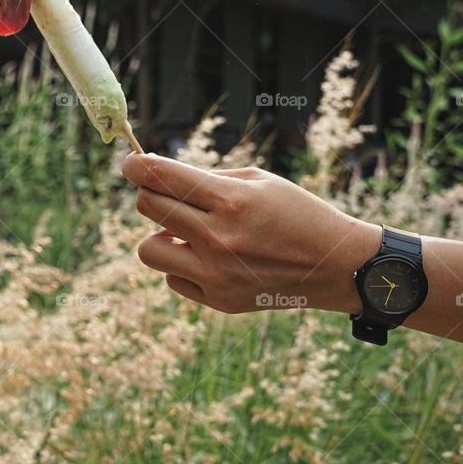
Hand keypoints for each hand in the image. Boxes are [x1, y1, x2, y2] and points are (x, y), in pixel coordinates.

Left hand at [122, 154, 380, 315]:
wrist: (334, 265)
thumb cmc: (296, 213)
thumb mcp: (259, 181)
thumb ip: (208, 180)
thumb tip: (158, 178)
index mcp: (231, 201)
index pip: (161, 177)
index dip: (137, 166)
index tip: (131, 163)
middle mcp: (218, 239)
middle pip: (149, 207)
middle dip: (152, 193)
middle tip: (167, 193)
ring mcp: (216, 274)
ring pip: (148, 249)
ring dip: (160, 235)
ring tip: (186, 232)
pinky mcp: (219, 300)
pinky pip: (173, 278)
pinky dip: (183, 265)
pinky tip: (210, 258)